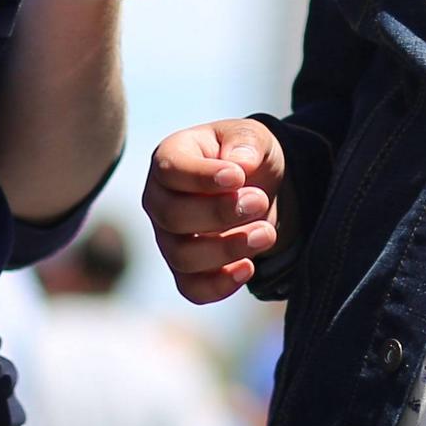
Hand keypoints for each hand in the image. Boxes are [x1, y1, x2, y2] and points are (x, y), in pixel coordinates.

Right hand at [145, 118, 287, 303]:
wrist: (257, 189)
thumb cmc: (245, 157)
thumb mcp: (252, 137)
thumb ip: (246, 142)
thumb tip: (240, 164)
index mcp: (169, 159)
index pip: (170, 170)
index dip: (202, 178)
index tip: (238, 177)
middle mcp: (160, 200)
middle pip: (172, 216)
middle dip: (219, 213)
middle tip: (259, 201)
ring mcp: (169, 238)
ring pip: (182, 256)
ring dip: (227, 249)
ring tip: (266, 233)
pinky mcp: (186, 269)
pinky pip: (192, 289)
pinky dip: (220, 285)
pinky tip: (249, 268)